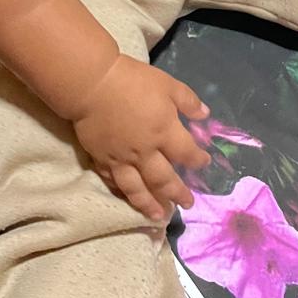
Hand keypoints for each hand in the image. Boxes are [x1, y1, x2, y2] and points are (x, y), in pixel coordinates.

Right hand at [73, 55, 210, 220]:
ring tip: (159, 216)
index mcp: (164, 132)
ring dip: (150, 204)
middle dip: (177, 193)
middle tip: (187, 203)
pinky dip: (123, 192)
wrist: (92, 84)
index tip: (203, 163)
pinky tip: (129, 198)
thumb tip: (205, 115)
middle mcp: (145, 152)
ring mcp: (122, 159)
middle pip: (164, 179)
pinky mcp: (102, 159)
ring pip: (138, 189)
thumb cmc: (132, 81)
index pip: (186, 153)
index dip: (197, 160)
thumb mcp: (167, 84)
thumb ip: (187, 101)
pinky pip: (114, 182)